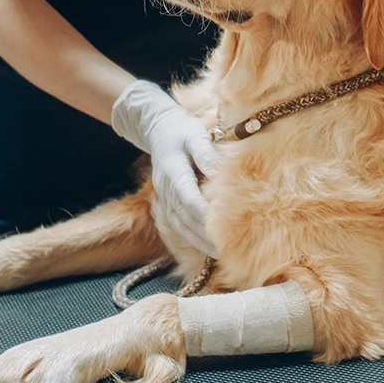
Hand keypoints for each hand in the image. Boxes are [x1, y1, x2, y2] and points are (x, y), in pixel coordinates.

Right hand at [111, 80, 218, 256]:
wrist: (158, 129)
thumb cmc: (182, 130)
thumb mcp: (195, 135)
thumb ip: (206, 154)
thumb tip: (218, 174)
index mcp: (173, 170)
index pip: (188, 197)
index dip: (204, 214)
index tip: (222, 228)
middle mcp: (166, 187)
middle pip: (184, 216)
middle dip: (204, 234)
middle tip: (225, 249)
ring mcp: (164, 195)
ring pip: (179, 223)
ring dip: (197, 240)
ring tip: (217, 254)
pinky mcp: (167, 200)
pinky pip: (176, 223)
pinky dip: (190, 236)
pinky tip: (204, 245)